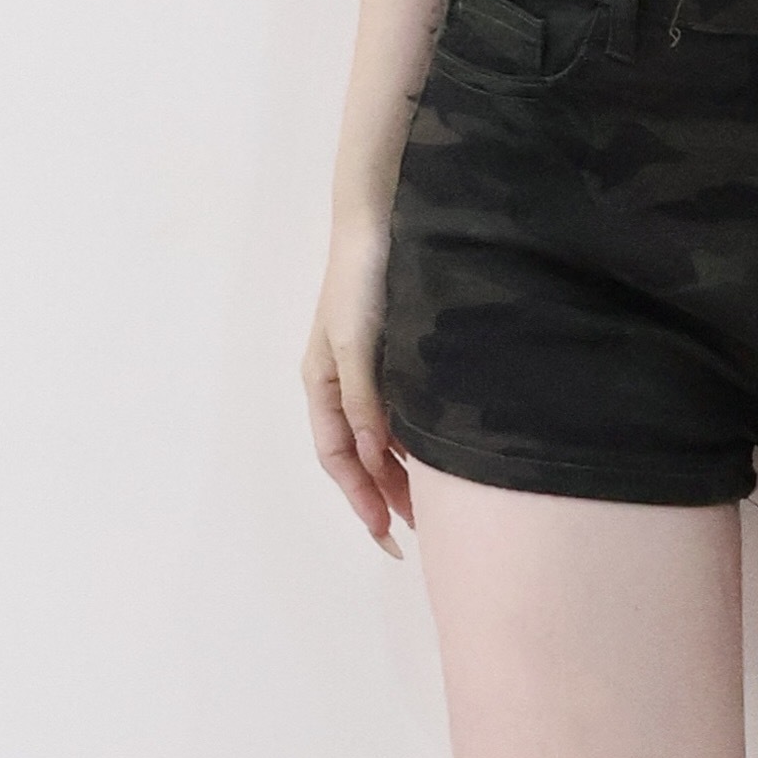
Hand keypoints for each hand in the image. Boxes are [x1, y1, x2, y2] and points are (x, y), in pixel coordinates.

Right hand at [304, 202, 411, 547]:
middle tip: (418, 532)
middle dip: (383, 495)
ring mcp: (366, 369)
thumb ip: (364, 401)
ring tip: (431, 506)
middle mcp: (340, 383)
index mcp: (322, 384)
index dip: (360, 498)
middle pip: (358, 455)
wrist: (381, 222)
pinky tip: (435, 454)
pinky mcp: (392, 355)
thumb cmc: (363, 283)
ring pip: (378, 438)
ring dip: (398, 472)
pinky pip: (396, 413)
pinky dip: (410, 440)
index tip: (388, 535)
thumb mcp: (358, 345)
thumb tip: (372, 458)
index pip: (338, 458)